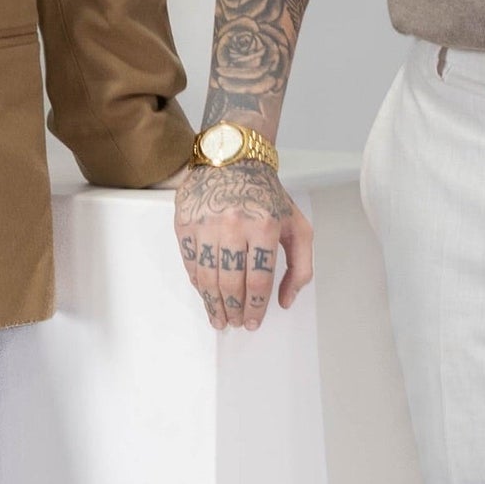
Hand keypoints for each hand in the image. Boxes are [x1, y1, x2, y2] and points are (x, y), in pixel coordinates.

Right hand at [172, 161, 314, 329]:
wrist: (232, 159)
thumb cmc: (267, 196)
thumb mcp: (297, 226)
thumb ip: (300, 267)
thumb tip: (285, 301)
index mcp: (265, 227)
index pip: (258, 279)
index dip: (255, 307)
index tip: (252, 322)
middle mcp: (233, 224)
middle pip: (231, 281)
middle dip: (233, 309)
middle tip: (234, 323)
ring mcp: (206, 223)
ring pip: (207, 275)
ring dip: (212, 302)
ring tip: (217, 318)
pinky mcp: (184, 221)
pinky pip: (189, 261)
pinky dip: (196, 281)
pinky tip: (204, 293)